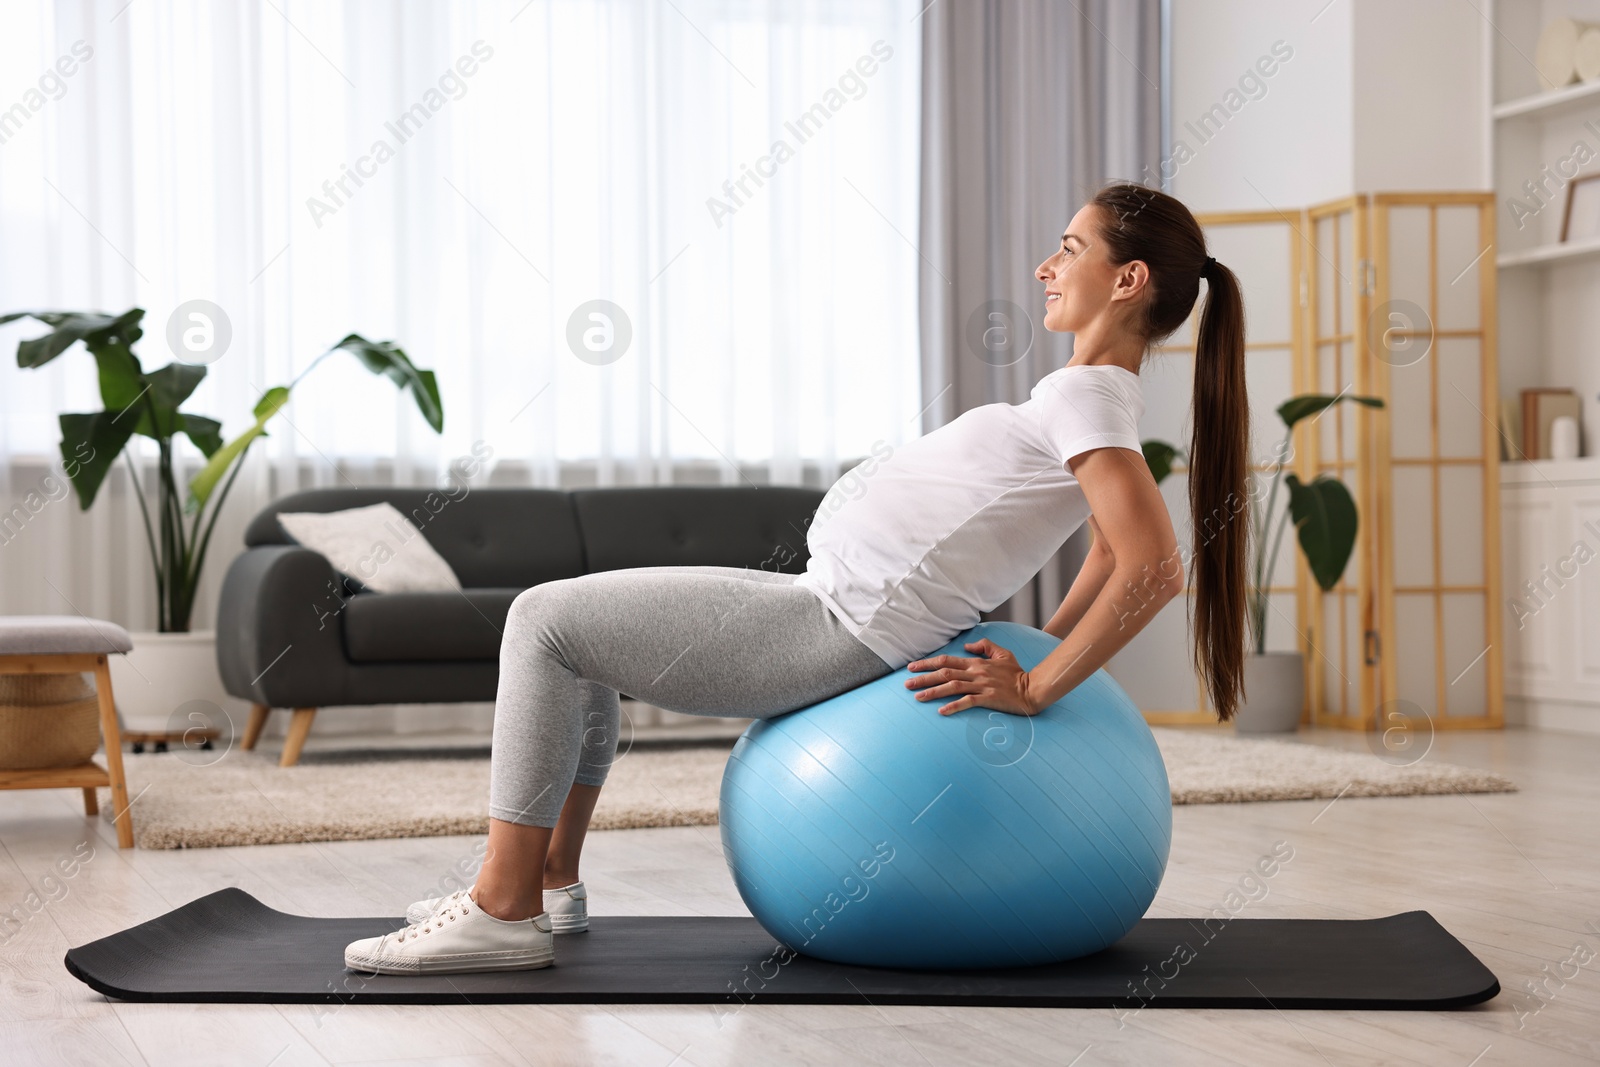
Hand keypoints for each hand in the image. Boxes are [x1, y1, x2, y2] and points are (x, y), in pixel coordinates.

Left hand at [904, 639, 1038, 716]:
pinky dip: (954, 706)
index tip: (912, 667)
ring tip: (917, 697)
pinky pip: (968, 702)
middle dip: (923, 678)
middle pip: (944, 673)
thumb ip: (984, 647)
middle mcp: (976, 673)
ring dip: (933, 692)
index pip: (947, 661)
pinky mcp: (988, 699)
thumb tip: (966, 648)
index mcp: (976, 663)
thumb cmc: (1017, 673)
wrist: (1032, 689)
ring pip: (952, 687)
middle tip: (906, 683)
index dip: (928, 663)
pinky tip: (942, 711)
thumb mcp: (1002, 653)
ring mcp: (981, 686)